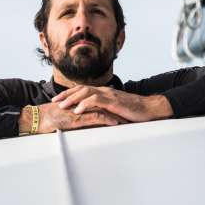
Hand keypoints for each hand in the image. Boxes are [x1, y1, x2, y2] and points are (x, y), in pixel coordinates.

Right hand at [20, 102, 126, 133]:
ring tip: (126, 119)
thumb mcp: (61, 116)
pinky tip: (115, 122)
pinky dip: (106, 119)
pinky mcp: (77, 118)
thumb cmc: (45, 119)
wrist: (34, 119)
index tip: (120, 109)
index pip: (97, 102)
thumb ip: (72, 116)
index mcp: (77, 102)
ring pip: (101, 109)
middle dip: (116, 109)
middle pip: (102, 104)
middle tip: (128, 113)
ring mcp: (78, 110)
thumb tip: (82, 121)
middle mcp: (79, 104)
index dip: (109, 105)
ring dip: (115, 114)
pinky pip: (94, 117)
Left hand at [52, 85, 173, 121]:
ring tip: (63, 106)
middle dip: (66, 95)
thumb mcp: (115, 110)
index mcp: (104, 92)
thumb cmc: (134, 111)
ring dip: (73, 99)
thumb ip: (104, 110)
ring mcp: (109, 95)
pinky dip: (85, 104)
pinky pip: (96, 100)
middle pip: (81, 89)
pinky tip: (78, 110)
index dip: (70, 94)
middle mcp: (105, 91)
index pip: (83, 90)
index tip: (59, 100)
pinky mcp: (113, 101)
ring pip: (86, 92)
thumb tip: (94, 115)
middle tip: (55, 101)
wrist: (149, 109)